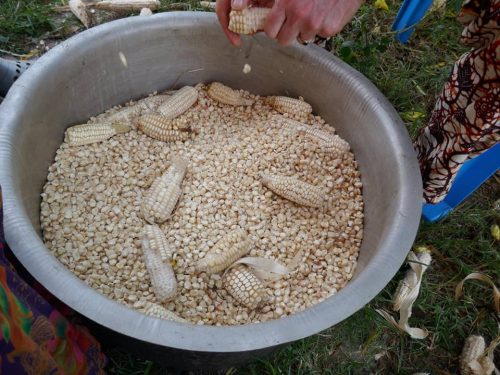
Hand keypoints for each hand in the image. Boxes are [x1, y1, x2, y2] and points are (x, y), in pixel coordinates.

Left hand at [216, 0, 363, 45]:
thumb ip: (277, 3)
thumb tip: (244, 8)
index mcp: (287, 3)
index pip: (270, 31)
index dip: (273, 29)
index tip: (276, 24)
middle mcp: (300, 16)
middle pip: (284, 41)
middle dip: (286, 33)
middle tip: (293, 21)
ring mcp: (316, 24)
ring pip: (302, 39)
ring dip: (305, 30)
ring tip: (312, 12)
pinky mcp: (330, 29)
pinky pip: (320, 36)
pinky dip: (322, 27)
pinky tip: (325, 12)